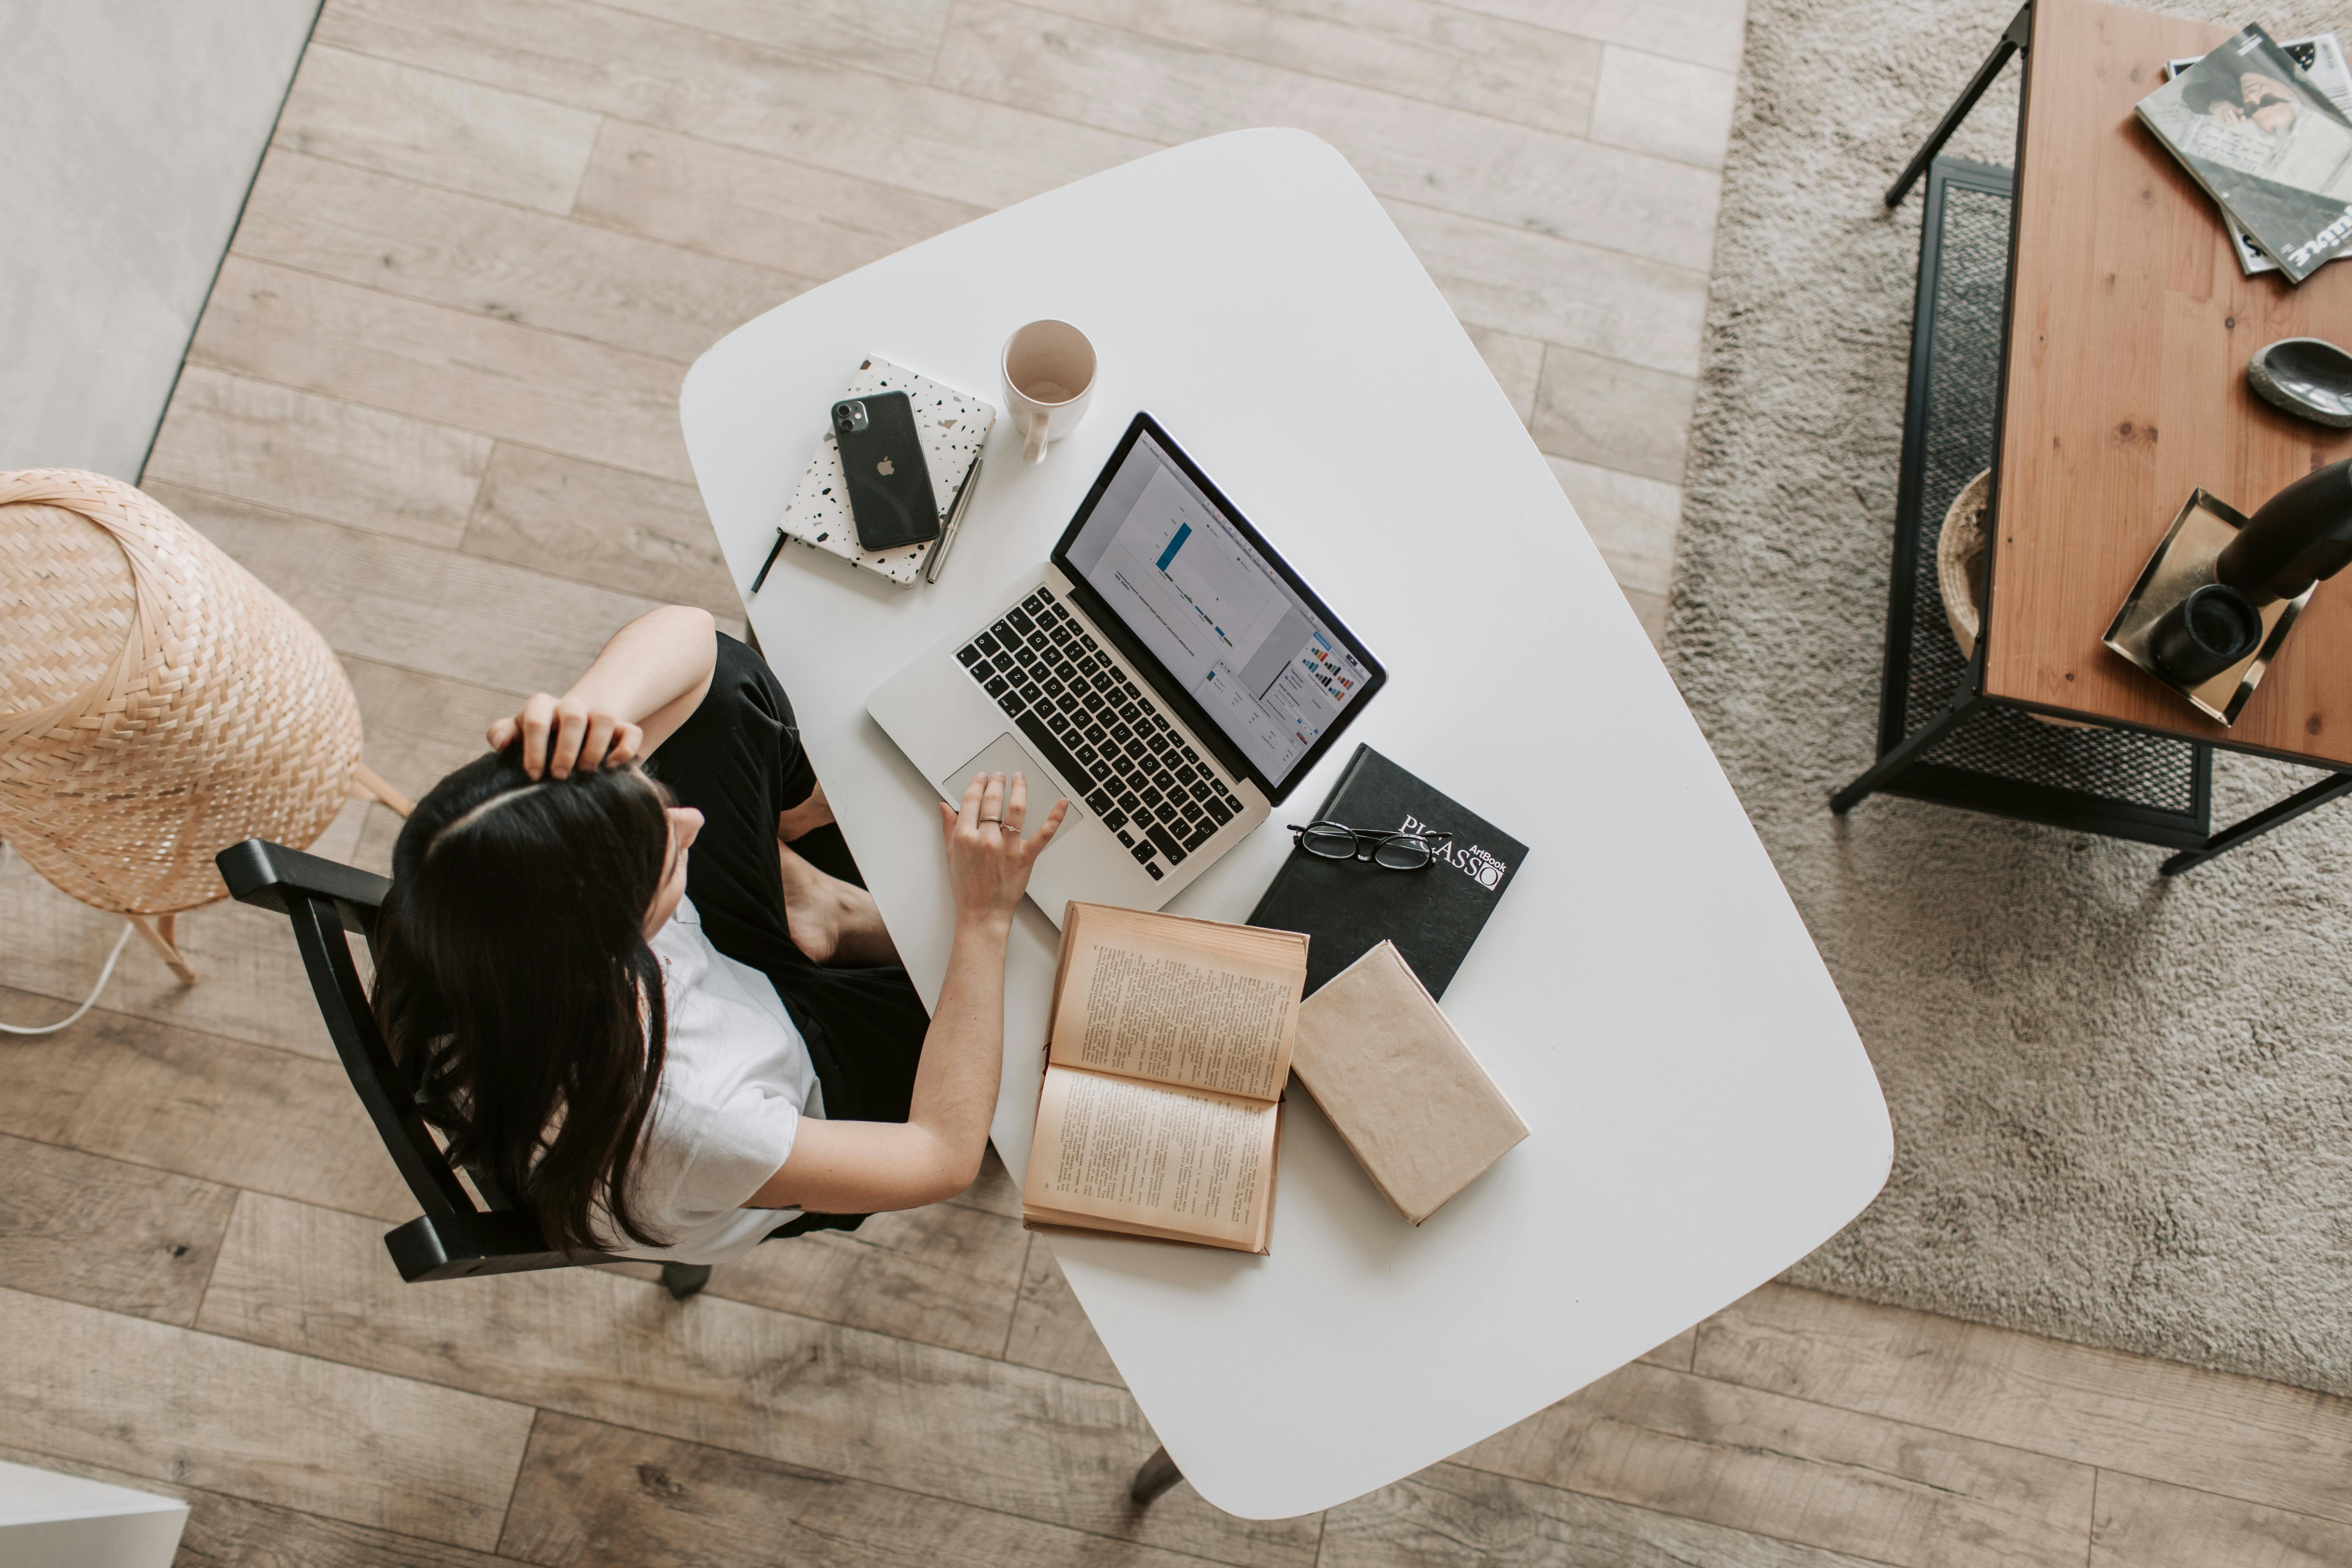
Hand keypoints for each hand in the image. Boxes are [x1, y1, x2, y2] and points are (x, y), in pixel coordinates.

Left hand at [487, 693, 644, 779]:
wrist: (570, 728)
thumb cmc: (538, 738)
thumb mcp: (517, 732)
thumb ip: (502, 732)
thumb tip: (499, 743)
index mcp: (542, 706)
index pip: (536, 719)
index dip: (534, 748)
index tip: (533, 775)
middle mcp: (571, 706)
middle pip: (573, 716)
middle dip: (566, 749)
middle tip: (559, 776)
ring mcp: (597, 714)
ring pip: (604, 718)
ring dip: (594, 748)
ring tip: (585, 772)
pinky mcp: (622, 728)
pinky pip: (632, 732)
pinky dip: (625, 750)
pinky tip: (612, 767)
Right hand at [938, 772, 1066, 928]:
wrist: (982, 913)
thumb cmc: (967, 888)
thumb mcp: (951, 856)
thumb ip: (949, 828)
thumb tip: (944, 805)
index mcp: (965, 837)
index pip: (971, 800)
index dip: (977, 783)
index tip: (981, 777)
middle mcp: (986, 839)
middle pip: (993, 800)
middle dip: (996, 782)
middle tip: (999, 775)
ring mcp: (1007, 847)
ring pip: (1016, 808)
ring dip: (1018, 788)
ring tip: (1018, 777)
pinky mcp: (1026, 857)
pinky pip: (1044, 833)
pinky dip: (1055, 817)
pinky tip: (1062, 802)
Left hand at [2209, 100, 2245, 123]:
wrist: (2215, 106)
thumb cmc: (2224, 104)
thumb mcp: (2231, 106)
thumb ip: (2236, 109)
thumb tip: (2242, 112)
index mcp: (2239, 113)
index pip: (2245, 118)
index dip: (2248, 120)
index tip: (2251, 119)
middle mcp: (2236, 118)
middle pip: (2242, 122)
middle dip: (2243, 120)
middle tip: (2242, 116)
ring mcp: (2231, 120)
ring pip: (2235, 122)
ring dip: (2232, 116)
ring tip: (2228, 110)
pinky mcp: (2225, 122)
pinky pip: (2228, 122)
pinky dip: (2227, 117)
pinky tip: (2224, 113)